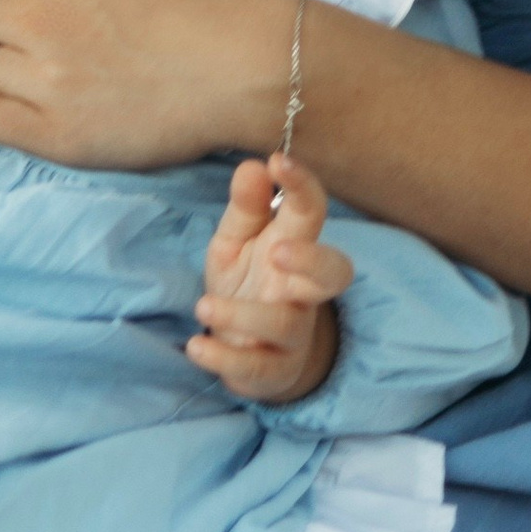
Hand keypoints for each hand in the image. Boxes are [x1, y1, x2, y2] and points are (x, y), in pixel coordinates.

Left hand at [188, 153, 351, 402]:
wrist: (251, 353)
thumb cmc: (247, 283)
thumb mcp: (236, 242)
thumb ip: (244, 209)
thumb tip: (251, 166)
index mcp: (294, 248)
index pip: (312, 213)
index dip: (303, 186)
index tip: (278, 161)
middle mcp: (302, 290)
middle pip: (335, 273)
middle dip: (313, 260)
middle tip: (279, 251)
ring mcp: (292, 333)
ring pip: (286, 324)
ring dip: (246, 314)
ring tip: (204, 305)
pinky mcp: (272, 370)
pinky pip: (257, 367)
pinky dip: (224, 358)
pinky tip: (196, 346)